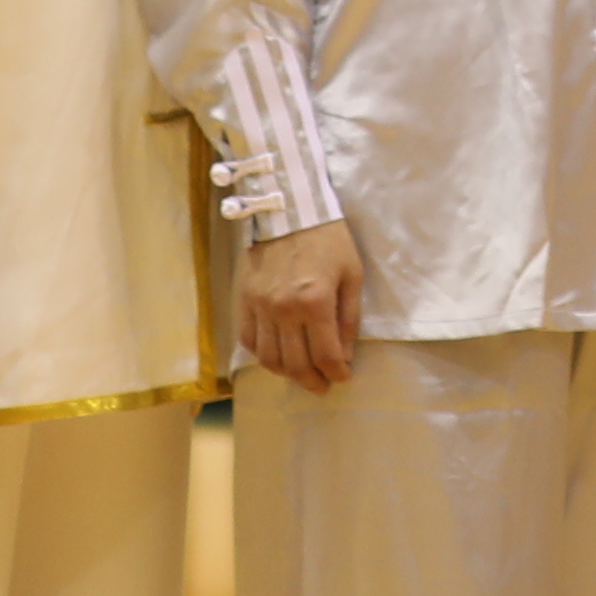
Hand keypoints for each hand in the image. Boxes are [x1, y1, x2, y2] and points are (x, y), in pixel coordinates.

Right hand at [242, 219, 369, 392]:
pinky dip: (262, 354)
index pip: (325, 355)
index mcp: (315, 301)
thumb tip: (345, 355)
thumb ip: (349, 318)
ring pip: (269, 358)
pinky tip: (277, 355)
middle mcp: (284, 308)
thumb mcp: (352, 275)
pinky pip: (248, 339)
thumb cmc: (329, 240)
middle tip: (322, 385)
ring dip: (287, 373)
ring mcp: (260, 305)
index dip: (336, 373)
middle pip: (296, 364)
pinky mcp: (244, 299)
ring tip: (301, 374)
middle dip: (312, 380)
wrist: (290, 210)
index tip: (343, 377)